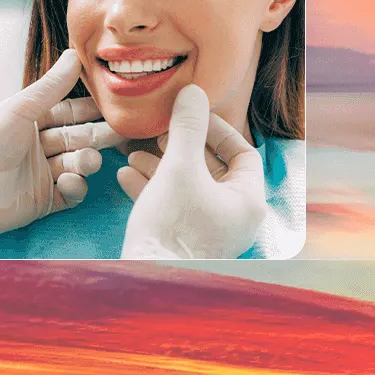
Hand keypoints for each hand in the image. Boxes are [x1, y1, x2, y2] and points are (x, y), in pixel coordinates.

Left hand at [0, 50, 125, 244]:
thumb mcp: (20, 109)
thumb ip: (51, 86)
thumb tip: (75, 54)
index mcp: (29, 123)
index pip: (68, 113)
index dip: (90, 109)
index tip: (114, 104)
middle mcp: (37, 148)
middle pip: (77, 138)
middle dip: (98, 136)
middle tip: (122, 132)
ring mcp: (41, 175)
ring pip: (77, 165)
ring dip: (86, 161)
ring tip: (87, 161)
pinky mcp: (42, 202)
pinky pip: (70, 193)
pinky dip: (75, 187)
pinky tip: (70, 181)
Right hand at [118, 85, 264, 259]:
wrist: (144, 282)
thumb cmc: (171, 227)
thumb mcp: (178, 167)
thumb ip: (187, 127)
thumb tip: (193, 92)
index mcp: (248, 201)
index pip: (244, 153)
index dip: (217, 130)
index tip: (191, 117)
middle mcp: (235, 219)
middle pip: (213, 170)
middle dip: (182, 148)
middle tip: (160, 134)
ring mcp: (210, 233)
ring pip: (189, 188)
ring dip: (162, 166)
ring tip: (135, 153)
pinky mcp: (185, 244)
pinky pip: (174, 208)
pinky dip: (154, 190)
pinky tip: (126, 176)